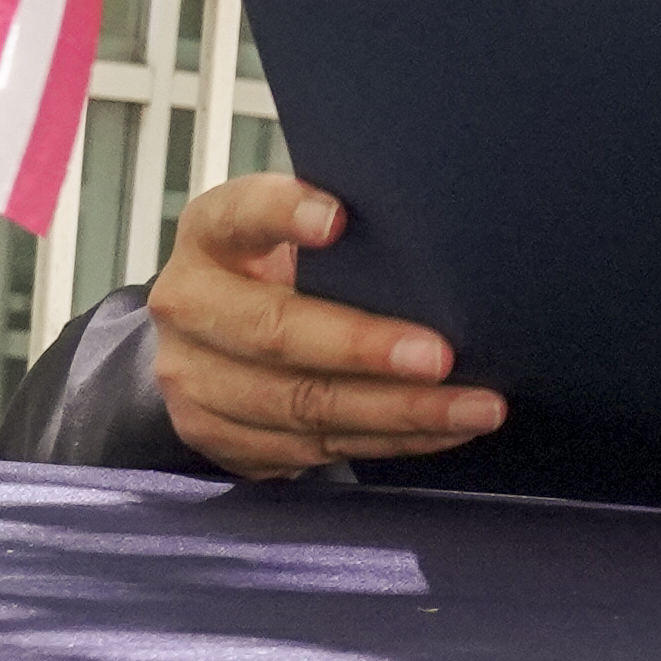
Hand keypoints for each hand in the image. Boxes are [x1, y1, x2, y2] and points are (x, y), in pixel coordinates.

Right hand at [145, 169, 506, 478]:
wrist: (212, 341)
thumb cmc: (276, 273)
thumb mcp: (290, 236)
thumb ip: (342, 234)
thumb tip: (434, 244)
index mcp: (210, 236)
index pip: (240, 214)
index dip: (285, 214)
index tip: (338, 219)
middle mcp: (189, 305)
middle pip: (274, 332)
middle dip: (364, 348)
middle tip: (440, 357)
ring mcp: (194, 378)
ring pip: (300, 404)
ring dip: (398, 411)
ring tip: (471, 406)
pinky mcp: (216, 436)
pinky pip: (313, 447)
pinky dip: (387, 440)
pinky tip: (440, 430)